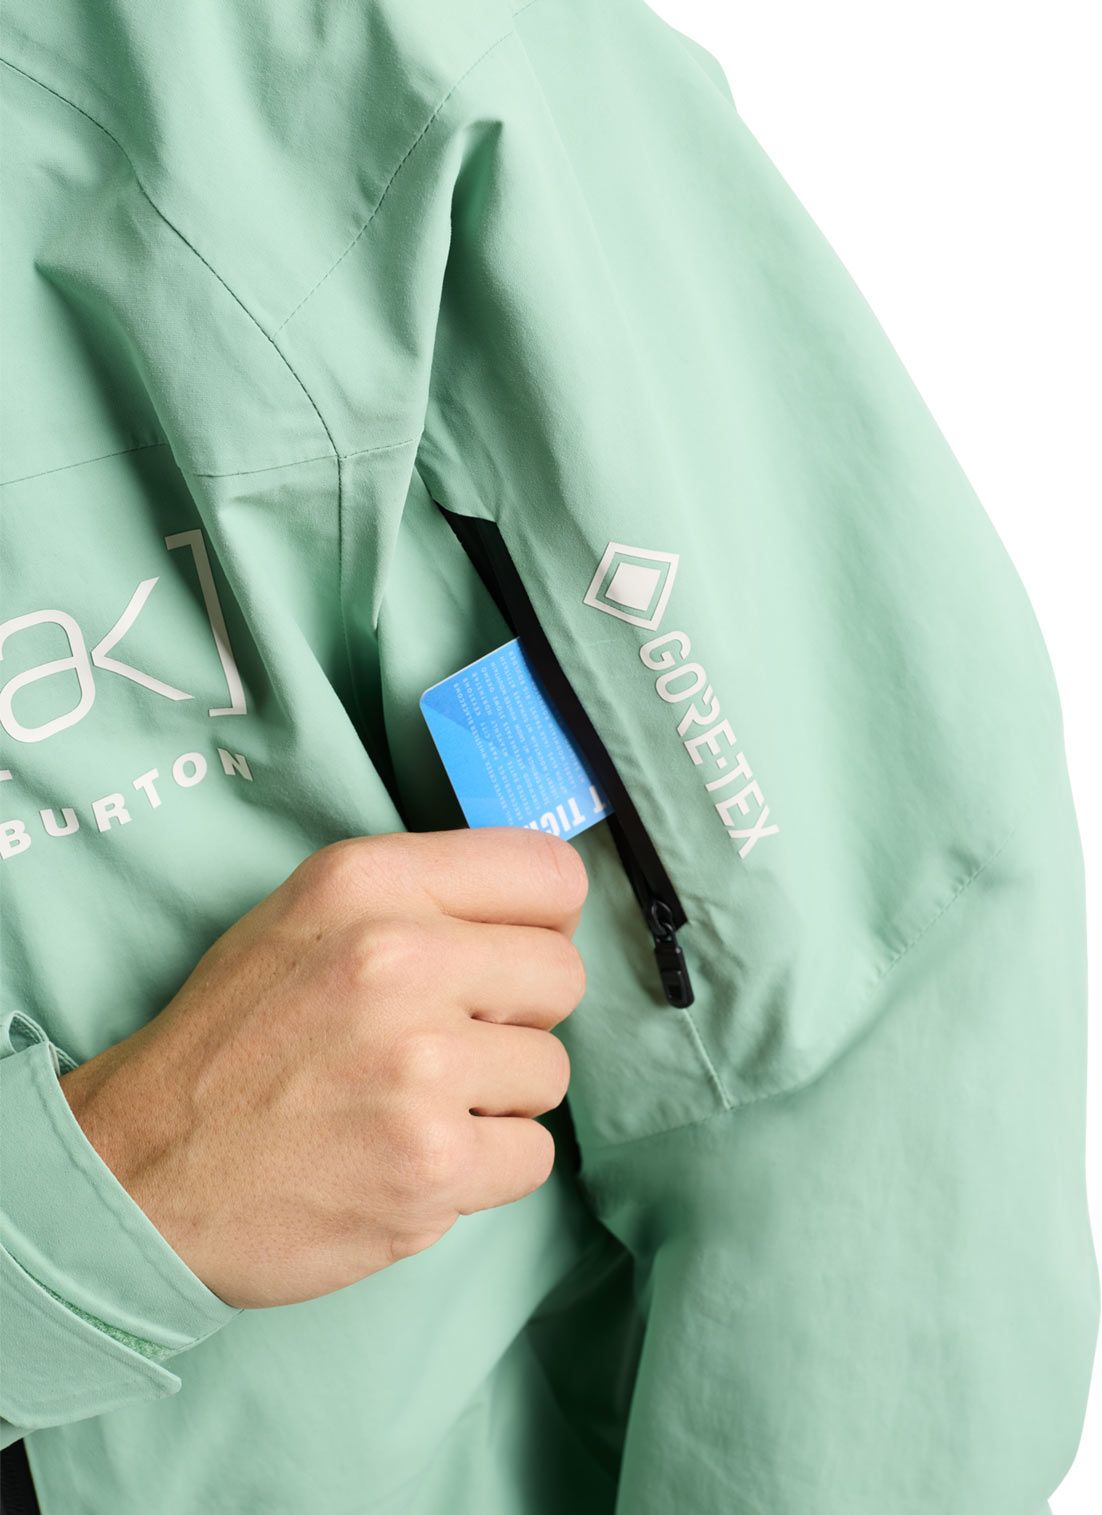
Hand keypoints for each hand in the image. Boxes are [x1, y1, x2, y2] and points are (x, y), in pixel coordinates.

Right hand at [59, 828, 587, 1308]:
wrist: (139, 1174)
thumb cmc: (232, 1042)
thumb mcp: (305, 916)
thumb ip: (423, 898)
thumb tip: (549, 914)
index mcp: (369, 883)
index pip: (550, 874)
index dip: (543, 922)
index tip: (510, 955)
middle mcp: (398, 960)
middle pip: (563, 975)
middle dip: (518, 1015)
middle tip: (446, 1042)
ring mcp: (419, 1068)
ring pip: (551, 1071)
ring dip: (497, 1098)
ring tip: (412, 1104)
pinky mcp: (431, 1165)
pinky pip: (534, 1155)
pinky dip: (484, 1168)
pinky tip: (412, 1159)